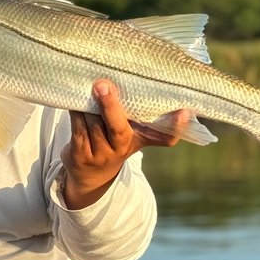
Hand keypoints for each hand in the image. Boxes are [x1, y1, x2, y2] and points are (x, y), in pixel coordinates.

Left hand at [61, 80, 186, 209]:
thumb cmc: (114, 143)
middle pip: (119, 128)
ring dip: (87, 104)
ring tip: (87, 86)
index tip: (185, 112)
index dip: (176, 127)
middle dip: (110, 106)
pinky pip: (77, 127)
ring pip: (93, 122)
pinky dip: (75, 112)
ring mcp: (100, 153)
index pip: (165, 137)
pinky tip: (75, 100)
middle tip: (104, 85)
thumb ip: (146, 118)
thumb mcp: (135, 135)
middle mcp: (122, 148)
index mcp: (140, 140)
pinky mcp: (80, 154)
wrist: (90, 175)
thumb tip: (165, 92)